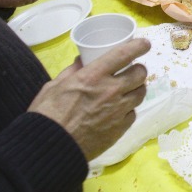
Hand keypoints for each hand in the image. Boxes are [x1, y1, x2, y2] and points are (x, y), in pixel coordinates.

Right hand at [28, 38, 149, 159]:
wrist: (50, 148)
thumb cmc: (47, 114)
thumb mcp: (54, 86)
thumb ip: (72, 71)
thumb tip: (83, 60)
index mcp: (93, 76)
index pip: (124, 54)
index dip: (139, 46)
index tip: (144, 44)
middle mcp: (111, 90)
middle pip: (140, 74)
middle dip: (138, 70)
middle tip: (131, 71)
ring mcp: (118, 110)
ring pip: (141, 93)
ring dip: (136, 88)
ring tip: (127, 90)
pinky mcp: (121, 128)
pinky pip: (133, 113)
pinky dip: (128, 109)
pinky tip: (119, 110)